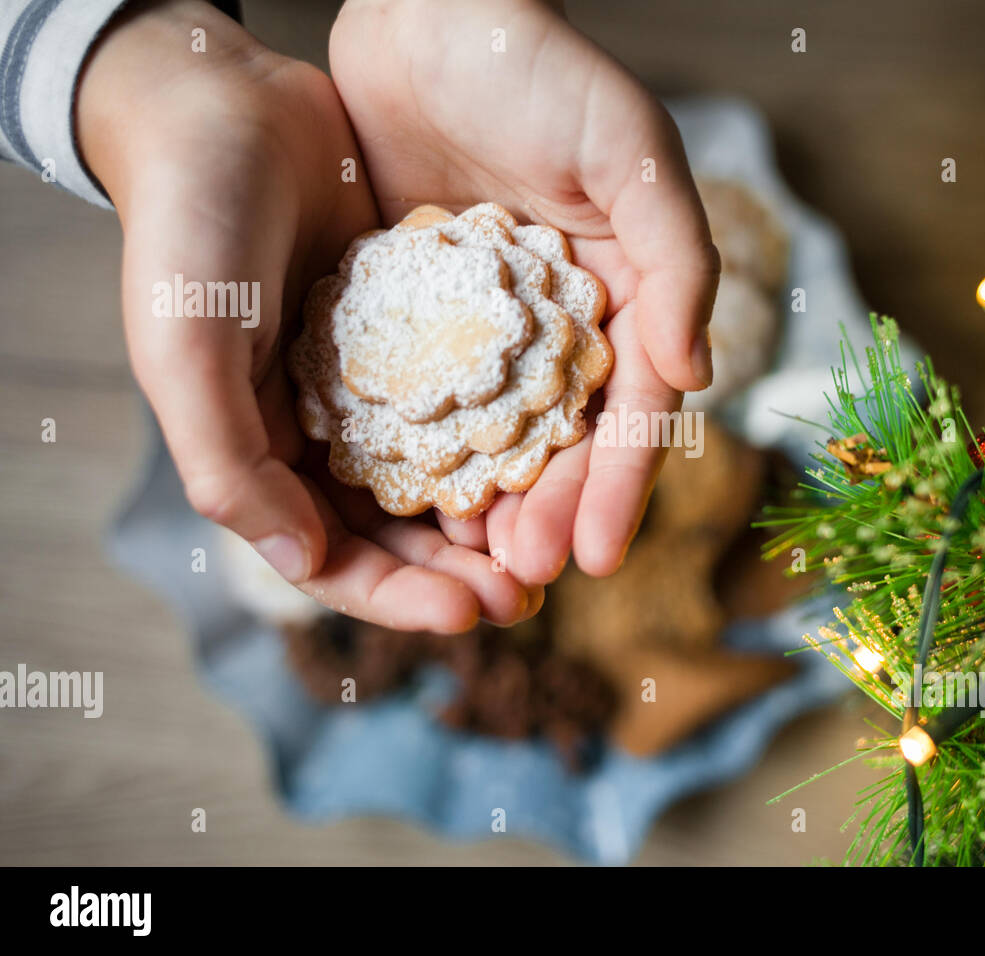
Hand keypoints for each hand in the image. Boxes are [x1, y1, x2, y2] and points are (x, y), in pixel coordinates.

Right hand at [78, 0, 537, 630]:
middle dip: (463, 572)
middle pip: (403, 533)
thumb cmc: (188, 231)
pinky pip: (477, 398)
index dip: (398, 597)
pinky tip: (557, 448)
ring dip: (496, 516)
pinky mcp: (425, 332)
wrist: (224, 108)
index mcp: (264, 455)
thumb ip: (230, 464)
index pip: (334, 559)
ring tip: (555, 538)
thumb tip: (301, 561)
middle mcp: (325, 434)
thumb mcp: (187, 352)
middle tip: (531, 595)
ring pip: (448, 475)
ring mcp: (379, 386)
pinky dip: (509, 431)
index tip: (470, 612)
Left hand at [329, 0, 719, 583]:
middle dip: (550, 513)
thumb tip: (694, 376)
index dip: (620, 486)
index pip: (635, 411)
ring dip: (486, 504)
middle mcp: (564, 325)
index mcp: (627, 297)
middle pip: (564, 442)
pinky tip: (403, 502)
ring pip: (494, 436)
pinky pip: (420, 398)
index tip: (598, 558)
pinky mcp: (417, 314)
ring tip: (466, 567)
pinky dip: (419, 453)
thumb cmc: (543, 71)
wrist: (428, 9)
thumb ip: (676, 260)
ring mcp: (488, 327)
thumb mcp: (631, 152)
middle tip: (521, 576)